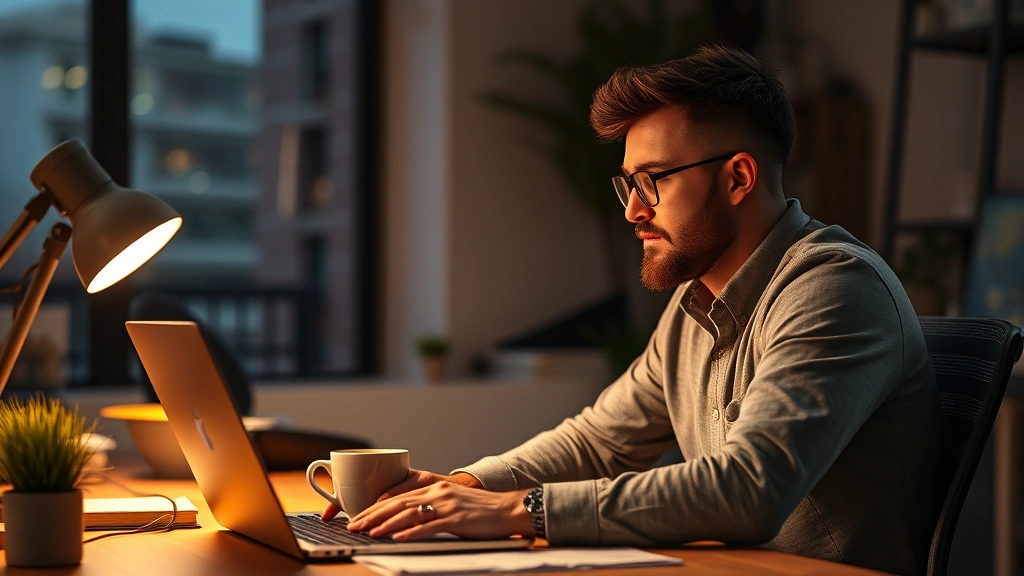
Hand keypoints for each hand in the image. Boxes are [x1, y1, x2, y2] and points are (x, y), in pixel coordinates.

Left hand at [346, 482, 532, 540]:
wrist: (510, 509)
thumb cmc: (481, 512)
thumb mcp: (452, 505)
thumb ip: (431, 510)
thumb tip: (407, 523)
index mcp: (435, 488)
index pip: (397, 498)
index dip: (375, 508)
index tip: (358, 518)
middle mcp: (438, 493)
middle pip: (398, 504)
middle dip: (373, 516)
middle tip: (354, 526)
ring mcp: (447, 505)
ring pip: (409, 514)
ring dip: (385, 525)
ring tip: (369, 533)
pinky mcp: (457, 519)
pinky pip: (429, 526)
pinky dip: (411, 533)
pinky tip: (397, 539)